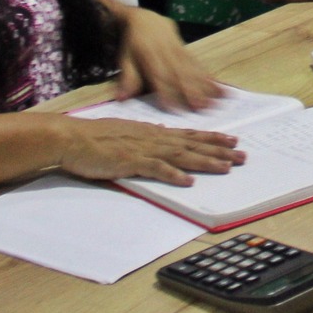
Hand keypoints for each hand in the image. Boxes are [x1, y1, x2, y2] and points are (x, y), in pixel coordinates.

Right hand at [56, 117, 242, 187]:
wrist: (71, 137)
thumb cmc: (94, 138)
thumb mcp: (126, 133)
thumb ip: (146, 136)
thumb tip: (163, 136)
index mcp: (152, 132)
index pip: (189, 135)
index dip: (211, 138)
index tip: (231, 140)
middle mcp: (153, 137)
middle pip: (192, 144)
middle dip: (219, 150)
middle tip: (242, 155)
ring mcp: (143, 148)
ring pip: (182, 155)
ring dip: (205, 161)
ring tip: (226, 167)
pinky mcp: (130, 160)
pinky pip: (156, 168)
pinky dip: (173, 174)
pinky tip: (188, 181)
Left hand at [114, 8, 223, 111]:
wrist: (146, 18)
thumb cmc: (132, 44)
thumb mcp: (124, 59)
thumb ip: (127, 79)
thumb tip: (121, 99)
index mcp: (148, 55)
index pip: (158, 76)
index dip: (166, 92)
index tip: (173, 109)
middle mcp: (166, 52)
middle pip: (180, 73)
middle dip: (192, 91)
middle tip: (202, 107)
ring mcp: (179, 49)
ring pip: (193, 68)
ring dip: (205, 85)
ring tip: (217, 99)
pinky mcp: (187, 49)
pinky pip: (198, 63)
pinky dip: (209, 76)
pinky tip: (219, 87)